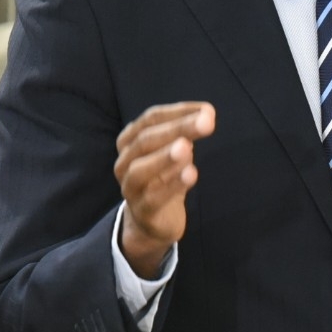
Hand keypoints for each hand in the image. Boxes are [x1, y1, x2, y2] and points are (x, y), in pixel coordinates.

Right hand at [114, 102, 215, 278]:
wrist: (152, 220)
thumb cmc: (164, 176)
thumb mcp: (174, 150)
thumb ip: (186, 133)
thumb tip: (207, 115)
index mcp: (130, 140)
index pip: (151, 118)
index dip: (179, 112)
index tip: (207, 110)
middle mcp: (124, 161)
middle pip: (146, 140)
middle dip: (178, 129)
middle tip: (206, 123)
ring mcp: (129, 187)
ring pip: (140, 170)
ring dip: (164, 157)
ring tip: (187, 147)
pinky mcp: (141, 211)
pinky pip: (152, 198)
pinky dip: (171, 185)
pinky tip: (191, 174)